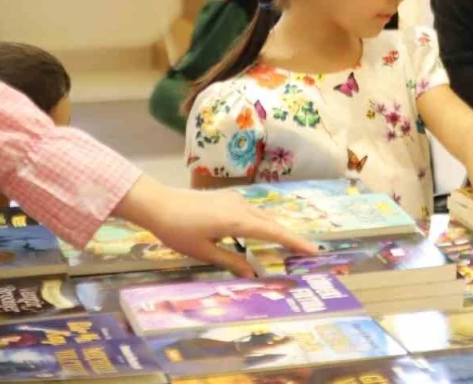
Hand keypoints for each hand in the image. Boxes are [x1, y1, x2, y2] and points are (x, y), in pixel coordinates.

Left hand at [113, 176, 317, 275]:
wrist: (158, 203)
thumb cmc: (178, 231)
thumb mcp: (203, 252)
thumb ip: (230, 261)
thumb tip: (252, 274)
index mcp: (239, 222)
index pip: (274, 233)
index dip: (295, 242)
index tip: (314, 250)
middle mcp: (242, 208)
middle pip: (273, 223)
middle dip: (291, 237)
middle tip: (307, 251)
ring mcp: (236, 200)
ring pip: (263, 216)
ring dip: (276, 230)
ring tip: (288, 244)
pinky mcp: (228, 199)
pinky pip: (253, 212)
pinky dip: (262, 223)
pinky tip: (260, 231)